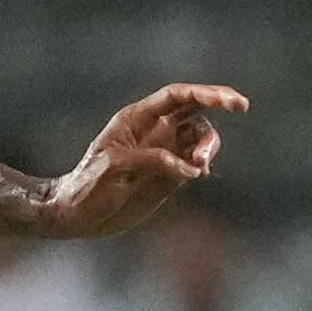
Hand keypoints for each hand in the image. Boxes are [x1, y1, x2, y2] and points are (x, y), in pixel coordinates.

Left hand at [43, 83, 245, 239]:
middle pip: (196, 110)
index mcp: (138, 118)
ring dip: (208, 147)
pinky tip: (195, 175)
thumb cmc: (87, 187)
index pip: (178, 96)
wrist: (77, 216)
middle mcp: (155, 131)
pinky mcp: (170, 176)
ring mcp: (165, 152)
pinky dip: (202, 166)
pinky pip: (196, 164)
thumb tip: (188, 167)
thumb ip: (152, 160)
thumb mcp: (114, 167)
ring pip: (201, 138)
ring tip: (197, 166)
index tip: (231, 100)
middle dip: (219, 107)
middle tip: (234, 118)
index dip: (206, 93)